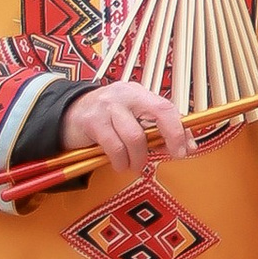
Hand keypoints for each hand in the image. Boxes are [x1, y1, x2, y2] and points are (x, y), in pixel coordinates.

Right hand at [62, 81, 189, 177]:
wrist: (68, 114)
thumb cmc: (108, 119)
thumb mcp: (133, 119)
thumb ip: (159, 130)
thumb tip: (188, 147)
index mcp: (140, 93)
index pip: (166, 107)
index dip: (179, 129)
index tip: (184, 150)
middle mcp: (126, 94)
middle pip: (157, 114)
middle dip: (168, 140)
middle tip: (164, 158)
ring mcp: (108, 106)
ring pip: (135, 136)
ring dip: (138, 158)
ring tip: (135, 165)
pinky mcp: (92, 121)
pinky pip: (114, 146)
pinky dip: (120, 161)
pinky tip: (120, 164)